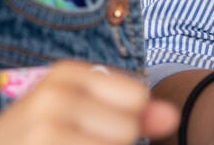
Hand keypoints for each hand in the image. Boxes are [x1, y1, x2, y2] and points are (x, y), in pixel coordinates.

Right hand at [0, 60, 178, 144]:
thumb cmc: (43, 134)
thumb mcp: (84, 109)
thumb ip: (134, 110)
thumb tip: (172, 117)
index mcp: (64, 75)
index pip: (137, 97)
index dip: (126, 118)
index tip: (90, 122)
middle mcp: (50, 100)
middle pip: (127, 129)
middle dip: (111, 142)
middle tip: (72, 141)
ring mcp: (41, 134)